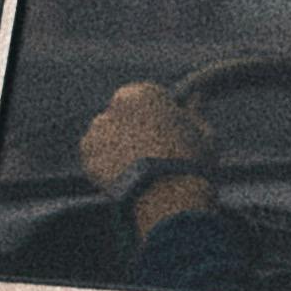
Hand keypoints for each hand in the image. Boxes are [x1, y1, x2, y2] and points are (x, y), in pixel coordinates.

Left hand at [79, 80, 210, 191]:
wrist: (166, 198)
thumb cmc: (191, 164)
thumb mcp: (204, 134)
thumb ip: (194, 113)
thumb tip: (196, 97)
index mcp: (144, 93)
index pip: (146, 99)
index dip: (156, 117)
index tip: (164, 135)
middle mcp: (115, 105)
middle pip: (122, 116)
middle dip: (131, 131)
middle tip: (149, 156)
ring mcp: (98, 130)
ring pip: (106, 137)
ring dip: (116, 148)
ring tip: (136, 172)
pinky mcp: (87, 155)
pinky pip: (95, 159)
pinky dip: (105, 168)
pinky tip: (124, 181)